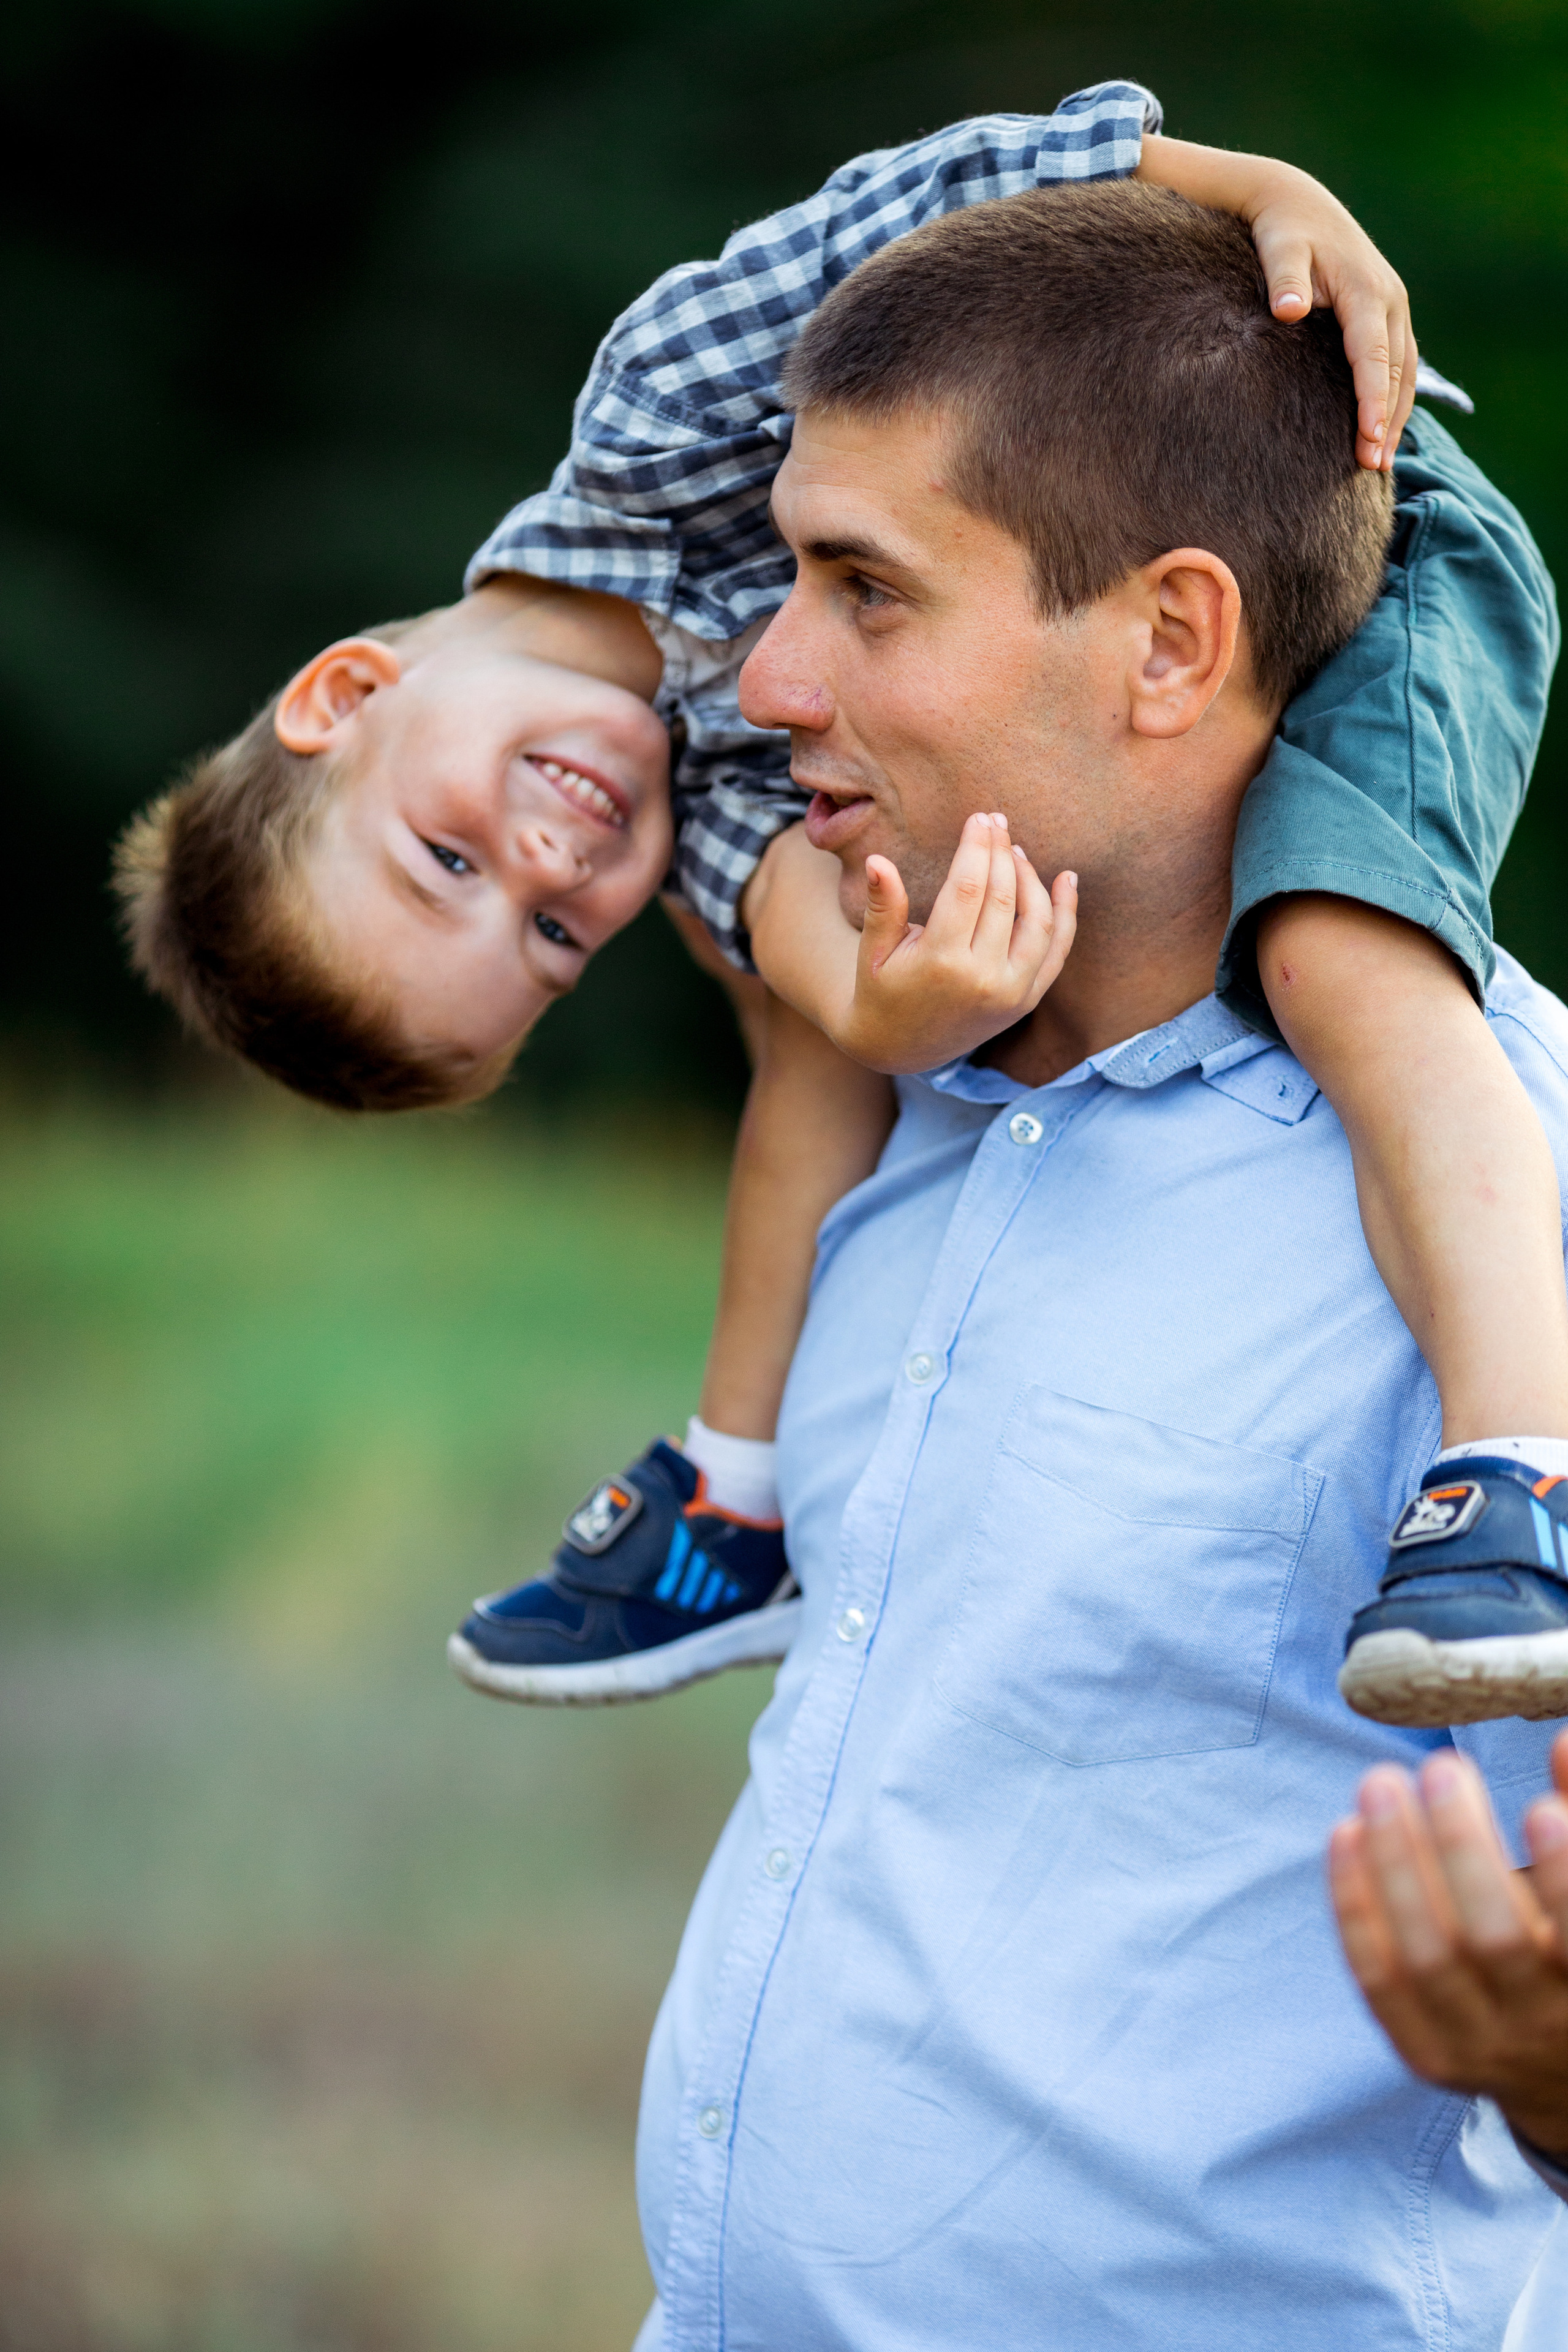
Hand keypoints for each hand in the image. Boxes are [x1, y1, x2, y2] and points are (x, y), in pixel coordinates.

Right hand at [833, 812, 1075, 1074]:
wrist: (900, 1048)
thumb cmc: (881, 989)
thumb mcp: (873, 951)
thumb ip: (883, 905)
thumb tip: (877, 861)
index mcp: (941, 962)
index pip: (968, 887)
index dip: (976, 847)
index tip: (978, 818)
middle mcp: (983, 979)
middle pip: (1004, 898)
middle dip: (1000, 852)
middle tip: (995, 821)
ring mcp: (1011, 993)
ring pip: (1037, 921)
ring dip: (1030, 878)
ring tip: (1014, 849)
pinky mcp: (1026, 1000)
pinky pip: (1057, 951)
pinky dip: (1067, 914)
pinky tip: (1066, 879)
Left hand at [1248, 164, 1415, 473]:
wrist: (1298, 203)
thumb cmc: (1283, 232)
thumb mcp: (1279, 250)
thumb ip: (1284, 280)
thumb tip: (1288, 309)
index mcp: (1365, 291)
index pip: (1373, 355)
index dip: (1373, 400)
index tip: (1370, 439)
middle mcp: (1389, 301)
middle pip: (1395, 371)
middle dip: (1388, 420)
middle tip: (1373, 469)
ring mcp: (1393, 309)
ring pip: (1404, 372)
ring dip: (1395, 416)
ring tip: (1380, 465)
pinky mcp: (1386, 317)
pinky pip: (1398, 365)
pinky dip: (1393, 399)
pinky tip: (1381, 433)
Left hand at [1328, 1733, 1567, 2160]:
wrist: (1563, 2077)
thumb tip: (1563, 1738)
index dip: (1563, 1874)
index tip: (1538, 1808)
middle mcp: (1545, 2024)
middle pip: (1492, 1938)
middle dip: (1460, 1845)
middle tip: (1441, 1766)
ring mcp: (1482, 2047)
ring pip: (1426, 1956)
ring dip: (1395, 1862)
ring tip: (1382, 1784)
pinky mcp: (1429, 2056)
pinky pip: (1379, 1979)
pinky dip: (1356, 1904)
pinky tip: (1345, 1834)